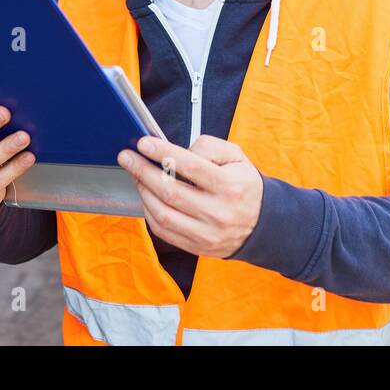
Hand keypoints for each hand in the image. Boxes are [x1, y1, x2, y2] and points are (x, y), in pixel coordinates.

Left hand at [117, 134, 262, 257]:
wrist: (261, 224)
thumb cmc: (243, 185)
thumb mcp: (237, 157)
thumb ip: (209, 147)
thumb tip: (178, 152)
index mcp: (230, 187)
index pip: (191, 167)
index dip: (163, 153)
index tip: (143, 143)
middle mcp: (218, 213)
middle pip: (171, 192)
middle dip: (143, 171)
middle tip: (127, 157)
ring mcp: (206, 234)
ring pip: (163, 214)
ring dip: (143, 192)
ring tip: (136, 175)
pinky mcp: (197, 246)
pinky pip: (163, 231)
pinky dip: (149, 212)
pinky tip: (146, 196)